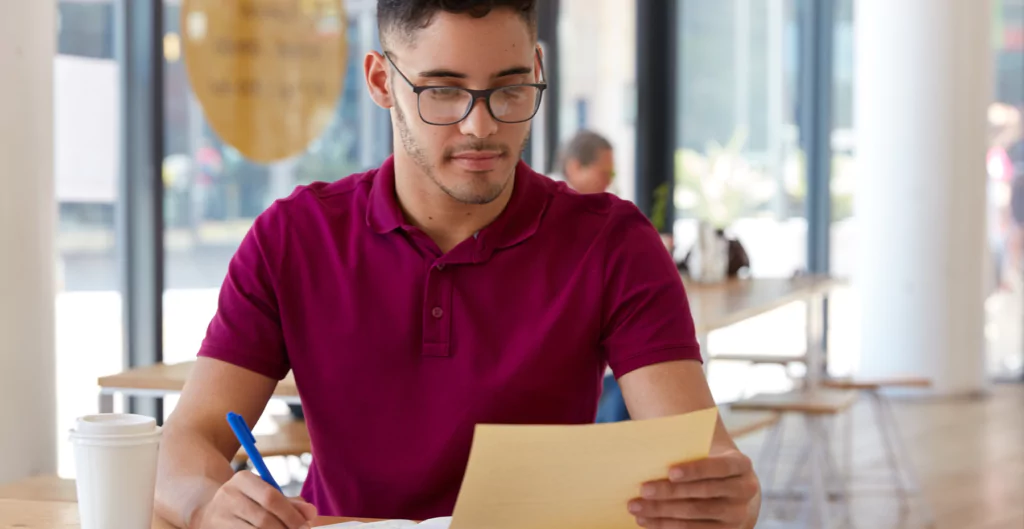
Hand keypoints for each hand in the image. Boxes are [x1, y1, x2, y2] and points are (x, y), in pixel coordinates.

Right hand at [189, 471, 317, 528]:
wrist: (209, 511)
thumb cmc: (247, 502)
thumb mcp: (264, 494)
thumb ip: (289, 503)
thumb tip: (311, 513)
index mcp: (242, 479)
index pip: (271, 497)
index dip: (291, 514)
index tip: (306, 526)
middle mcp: (227, 495)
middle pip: (263, 519)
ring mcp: (218, 517)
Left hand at [628, 450, 758, 528]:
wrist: (732, 488)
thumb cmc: (708, 463)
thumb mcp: (706, 450)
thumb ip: (687, 444)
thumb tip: (653, 439)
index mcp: (741, 465)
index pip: (719, 467)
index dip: (696, 470)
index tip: (670, 472)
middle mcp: (744, 491)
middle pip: (703, 493)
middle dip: (670, 493)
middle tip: (643, 490)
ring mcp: (737, 515)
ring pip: (695, 515)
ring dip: (662, 512)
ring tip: (636, 507)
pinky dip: (667, 526)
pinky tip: (648, 521)